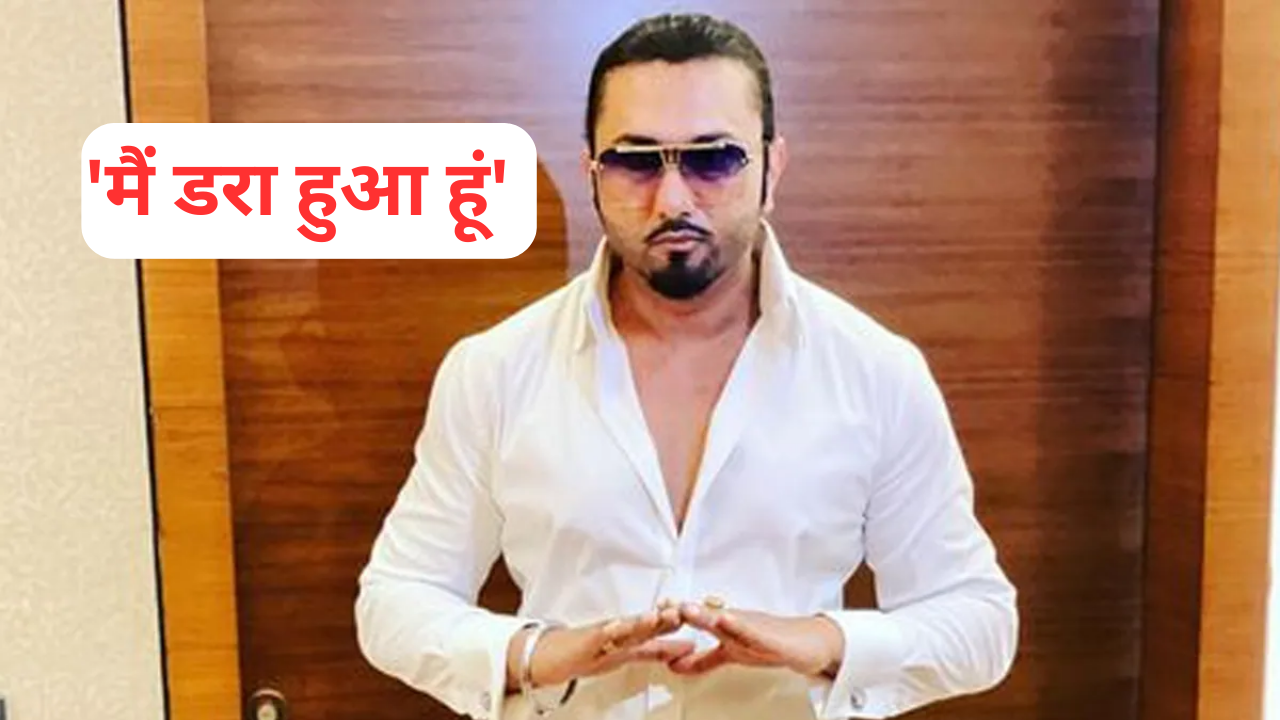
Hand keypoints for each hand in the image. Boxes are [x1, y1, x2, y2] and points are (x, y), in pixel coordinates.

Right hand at [506, 604, 692, 689]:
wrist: (553, 656)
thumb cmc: (589, 654)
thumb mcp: (630, 655)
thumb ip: (658, 649)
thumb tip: (687, 647)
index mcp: (633, 632)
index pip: (660, 623)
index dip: (678, 618)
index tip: (698, 612)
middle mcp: (621, 629)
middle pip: (647, 621)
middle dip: (666, 616)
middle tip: (685, 609)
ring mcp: (604, 634)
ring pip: (626, 626)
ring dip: (642, 621)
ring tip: (658, 616)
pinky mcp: (587, 641)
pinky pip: (600, 637)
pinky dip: (610, 631)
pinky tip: (618, 627)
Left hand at [668, 599, 843, 677]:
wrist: (806, 643)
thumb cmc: (769, 643)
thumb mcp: (730, 654)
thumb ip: (703, 660)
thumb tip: (674, 663)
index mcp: (723, 626)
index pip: (693, 620)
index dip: (671, 617)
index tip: (647, 614)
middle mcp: (735, 621)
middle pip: (705, 615)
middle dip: (683, 612)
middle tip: (662, 607)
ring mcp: (752, 627)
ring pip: (726, 620)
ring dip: (706, 614)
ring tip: (688, 610)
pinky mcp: (771, 638)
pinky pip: (754, 632)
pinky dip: (740, 626)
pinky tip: (728, 621)